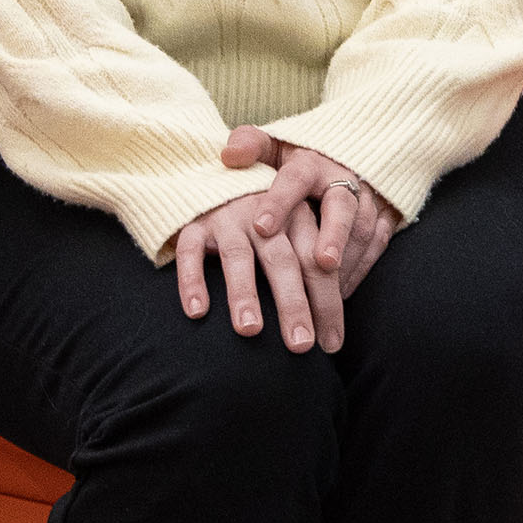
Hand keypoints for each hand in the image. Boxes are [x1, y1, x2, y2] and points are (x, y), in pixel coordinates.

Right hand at [169, 183, 328, 354]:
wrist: (220, 179)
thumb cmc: (268, 226)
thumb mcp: (294, 236)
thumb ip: (310, 272)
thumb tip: (331, 334)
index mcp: (298, 217)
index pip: (316, 262)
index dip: (327, 300)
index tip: (331, 343)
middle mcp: (264, 215)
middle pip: (282, 259)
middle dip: (293, 303)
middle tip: (301, 344)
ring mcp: (228, 217)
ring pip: (237, 256)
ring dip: (244, 293)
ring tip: (250, 330)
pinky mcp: (194, 222)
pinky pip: (190, 251)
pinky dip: (192, 280)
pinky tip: (197, 312)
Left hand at [224, 126, 399, 350]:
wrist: (345, 160)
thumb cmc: (295, 161)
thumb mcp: (272, 146)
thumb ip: (251, 146)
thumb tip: (229, 154)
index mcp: (309, 162)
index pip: (294, 178)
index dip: (278, 201)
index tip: (260, 227)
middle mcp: (341, 179)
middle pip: (341, 205)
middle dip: (334, 234)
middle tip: (322, 263)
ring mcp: (366, 198)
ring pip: (362, 229)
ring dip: (347, 261)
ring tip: (327, 294)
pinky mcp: (384, 216)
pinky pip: (377, 244)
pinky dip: (361, 270)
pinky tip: (340, 294)